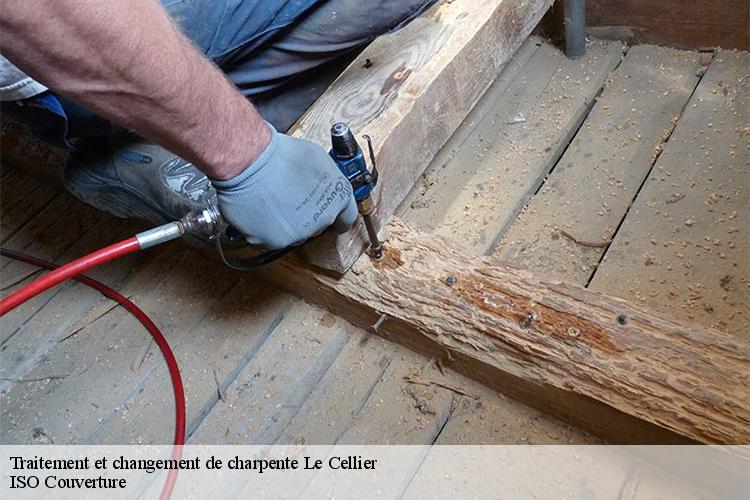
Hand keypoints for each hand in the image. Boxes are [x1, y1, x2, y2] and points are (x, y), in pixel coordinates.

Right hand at [211, 123, 357, 248]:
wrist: (250, 162)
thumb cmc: (282, 154)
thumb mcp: (318, 158)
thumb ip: (326, 179)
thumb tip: (322, 184)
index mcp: (338, 198)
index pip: (346, 218)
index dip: (337, 216)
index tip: (331, 216)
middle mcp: (322, 220)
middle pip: (317, 225)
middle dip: (307, 214)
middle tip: (291, 197)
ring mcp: (300, 233)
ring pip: (295, 232)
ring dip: (287, 221)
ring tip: (272, 199)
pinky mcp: (276, 242)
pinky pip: (272, 237)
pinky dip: (266, 227)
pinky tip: (260, 209)